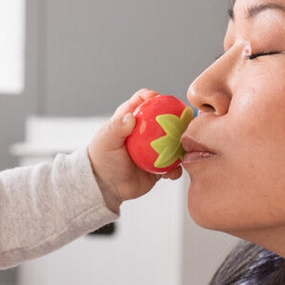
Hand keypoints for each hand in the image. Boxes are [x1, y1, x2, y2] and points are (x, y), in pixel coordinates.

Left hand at [87, 89, 180, 212]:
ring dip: (181, 144)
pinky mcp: (159, 166)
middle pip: (165, 119)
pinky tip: (173, 172)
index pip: (142, 101)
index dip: (151, 97)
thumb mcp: (105, 141)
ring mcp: (154, 149)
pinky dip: (176, 169)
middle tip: (182, 121)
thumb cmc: (101, 161)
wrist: (105, 187)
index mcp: (131, 120)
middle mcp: (145, 133)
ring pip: (174, 142)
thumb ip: (116, 127)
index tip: (158, 98)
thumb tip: (131, 117)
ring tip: (184, 149)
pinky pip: (173, 166)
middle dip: (176, 117)